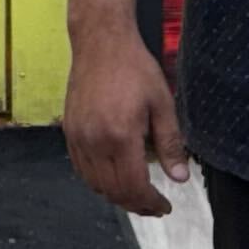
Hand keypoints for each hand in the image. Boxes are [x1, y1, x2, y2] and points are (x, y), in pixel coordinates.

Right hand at [64, 24, 188, 216]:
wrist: (101, 42)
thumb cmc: (134, 68)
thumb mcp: (162, 103)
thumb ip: (170, 143)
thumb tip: (180, 178)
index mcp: (120, 135)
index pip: (134, 187)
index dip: (150, 203)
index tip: (164, 206)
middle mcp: (95, 141)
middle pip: (113, 191)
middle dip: (136, 204)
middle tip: (154, 205)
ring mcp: (78, 138)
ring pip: (95, 185)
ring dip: (116, 195)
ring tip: (136, 193)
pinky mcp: (69, 132)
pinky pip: (82, 169)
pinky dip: (98, 181)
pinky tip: (114, 176)